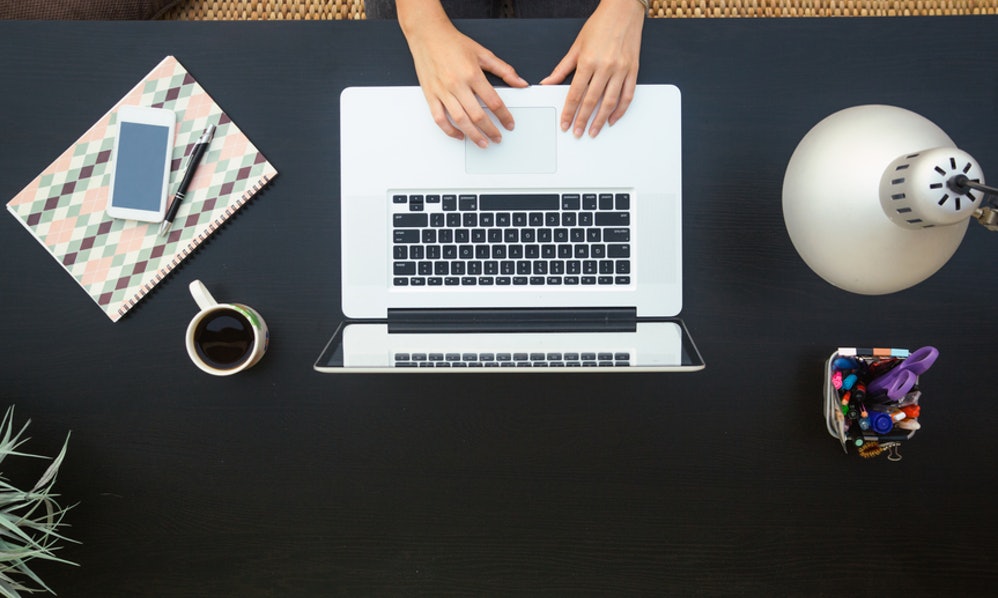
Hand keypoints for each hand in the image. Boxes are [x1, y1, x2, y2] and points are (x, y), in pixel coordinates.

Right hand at [398, 0, 528, 147]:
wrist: (428, 34)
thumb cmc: (453, 43)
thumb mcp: (483, 53)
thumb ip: (504, 70)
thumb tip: (520, 82)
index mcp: (472, 74)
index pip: (494, 102)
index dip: (504, 116)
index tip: (509, 124)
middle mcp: (457, 84)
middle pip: (478, 115)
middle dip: (491, 130)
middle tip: (498, 137)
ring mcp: (443, 91)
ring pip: (460, 120)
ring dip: (473, 135)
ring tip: (483, 142)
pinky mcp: (430, 95)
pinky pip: (439, 119)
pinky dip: (449, 130)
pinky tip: (459, 135)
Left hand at [540, 0, 645, 137]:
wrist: (623, 10)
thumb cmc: (600, 25)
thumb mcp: (576, 46)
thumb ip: (562, 68)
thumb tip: (547, 83)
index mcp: (588, 61)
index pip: (575, 94)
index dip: (569, 112)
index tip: (565, 123)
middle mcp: (605, 67)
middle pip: (591, 101)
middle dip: (582, 120)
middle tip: (577, 132)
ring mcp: (621, 69)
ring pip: (610, 102)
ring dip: (600, 120)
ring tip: (593, 130)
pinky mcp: (633, 70)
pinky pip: (627, 95)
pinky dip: (620, 110)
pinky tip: (612, 119)